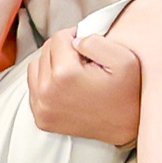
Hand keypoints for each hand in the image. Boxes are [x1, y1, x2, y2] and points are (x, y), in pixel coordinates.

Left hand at [25, 29, 142, 143]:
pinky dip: (46, 82)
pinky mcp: (41, 118)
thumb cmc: (128, 91)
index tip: (89, 47)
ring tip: (73, 71)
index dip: (75, 36)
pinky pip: (33, 88)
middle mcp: (47, 92)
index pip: (58, 38)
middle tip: (84, 59)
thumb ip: (96, 41)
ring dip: (52, 64)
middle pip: (45, 51)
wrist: (127, 126)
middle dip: (63, 49)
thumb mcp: (124, 59)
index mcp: (65, 74)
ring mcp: (41, 108)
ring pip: (35, 67)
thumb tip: (74, 40)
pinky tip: (66, 86)